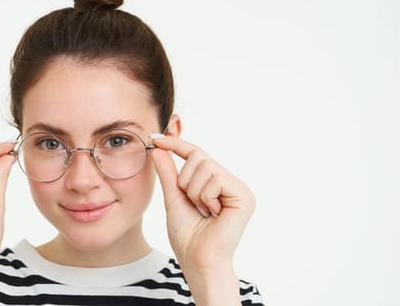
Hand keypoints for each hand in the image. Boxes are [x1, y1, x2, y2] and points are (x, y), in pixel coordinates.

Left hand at [150, 135, 255, 271]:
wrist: (198, 261)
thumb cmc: (188, 237)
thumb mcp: (174, 198)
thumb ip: (168, 173)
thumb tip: (157, 148)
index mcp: (217, 183)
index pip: (196, 154)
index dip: (176, 144)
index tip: (154, 138)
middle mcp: (232, 183)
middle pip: (199, 156)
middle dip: (186, 181)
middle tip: (193, 205)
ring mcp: (240, 189)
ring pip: (206, 166)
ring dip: (194, 191)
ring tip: (203, 212)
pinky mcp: (245, 196)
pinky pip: (215, 179)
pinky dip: (205, 197)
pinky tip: (212, 214)